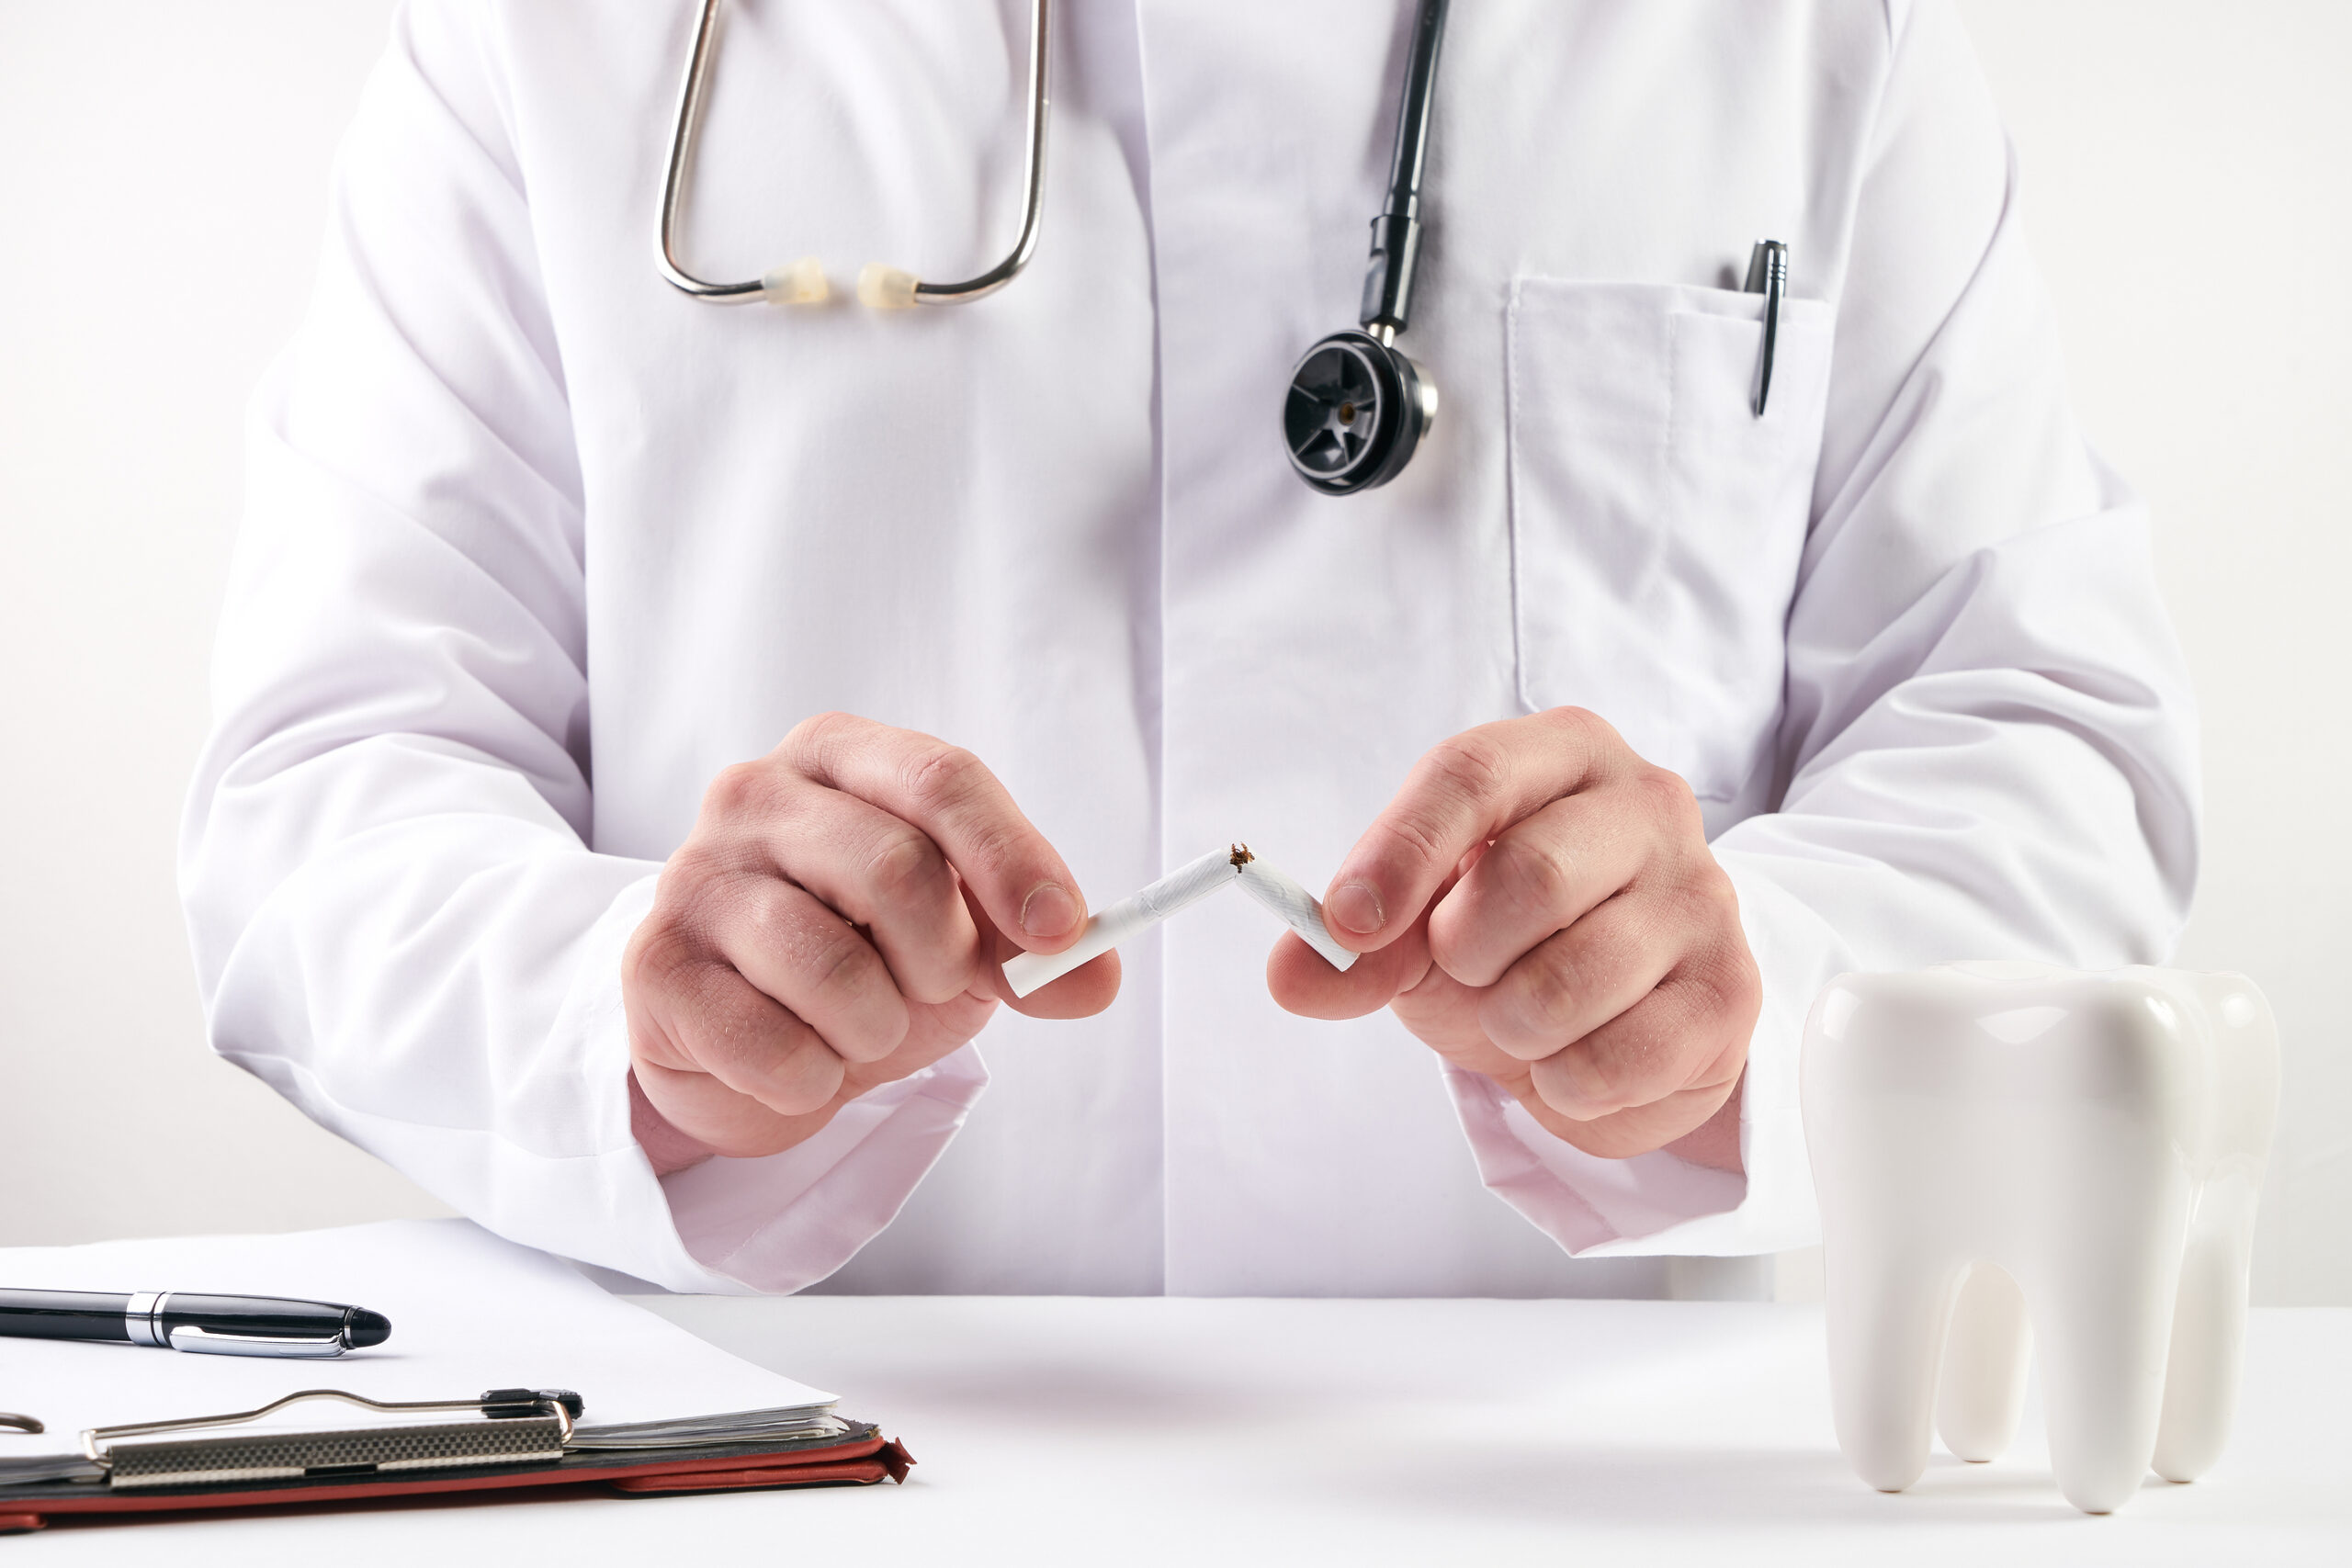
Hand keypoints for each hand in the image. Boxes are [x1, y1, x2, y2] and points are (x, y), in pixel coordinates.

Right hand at [622, 713, 1112, 1172]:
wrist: (738, 1042)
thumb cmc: (858, 960)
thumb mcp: (958, 944)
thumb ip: (1031, 954)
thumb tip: (1095, 976)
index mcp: (839, 756)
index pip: (940, 780)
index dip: (1012, 857)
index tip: (1062, 929)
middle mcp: (754, 795)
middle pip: (895, 867)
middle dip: (941, 958)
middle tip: (930, 989)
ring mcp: (692, 876)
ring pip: (831, 966)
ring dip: (874, 1028)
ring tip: (854, 1027)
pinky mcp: (653, 967)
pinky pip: (771, 1045)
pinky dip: (812, 1078)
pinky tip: (796, 1060)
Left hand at [1268, 708, 1758, 1167]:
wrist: (1614, 1016)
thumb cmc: (1511, 942)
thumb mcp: (1418, 930)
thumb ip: (1353, 948)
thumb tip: (1292, 972)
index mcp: (1561, 755)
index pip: (1474, 775)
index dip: (1401, 852)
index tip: (1348, 923)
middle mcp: (1648, 805)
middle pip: (1531, 875)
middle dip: (1466, 951)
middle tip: (1467, 970)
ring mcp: (1702, 896)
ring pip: (1571, 981)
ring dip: (1513, 1026)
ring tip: (1523, 1015)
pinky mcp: (1730, 994)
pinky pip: (1617, 1059)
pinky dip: (1564, 1082)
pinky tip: (1573, 1056)